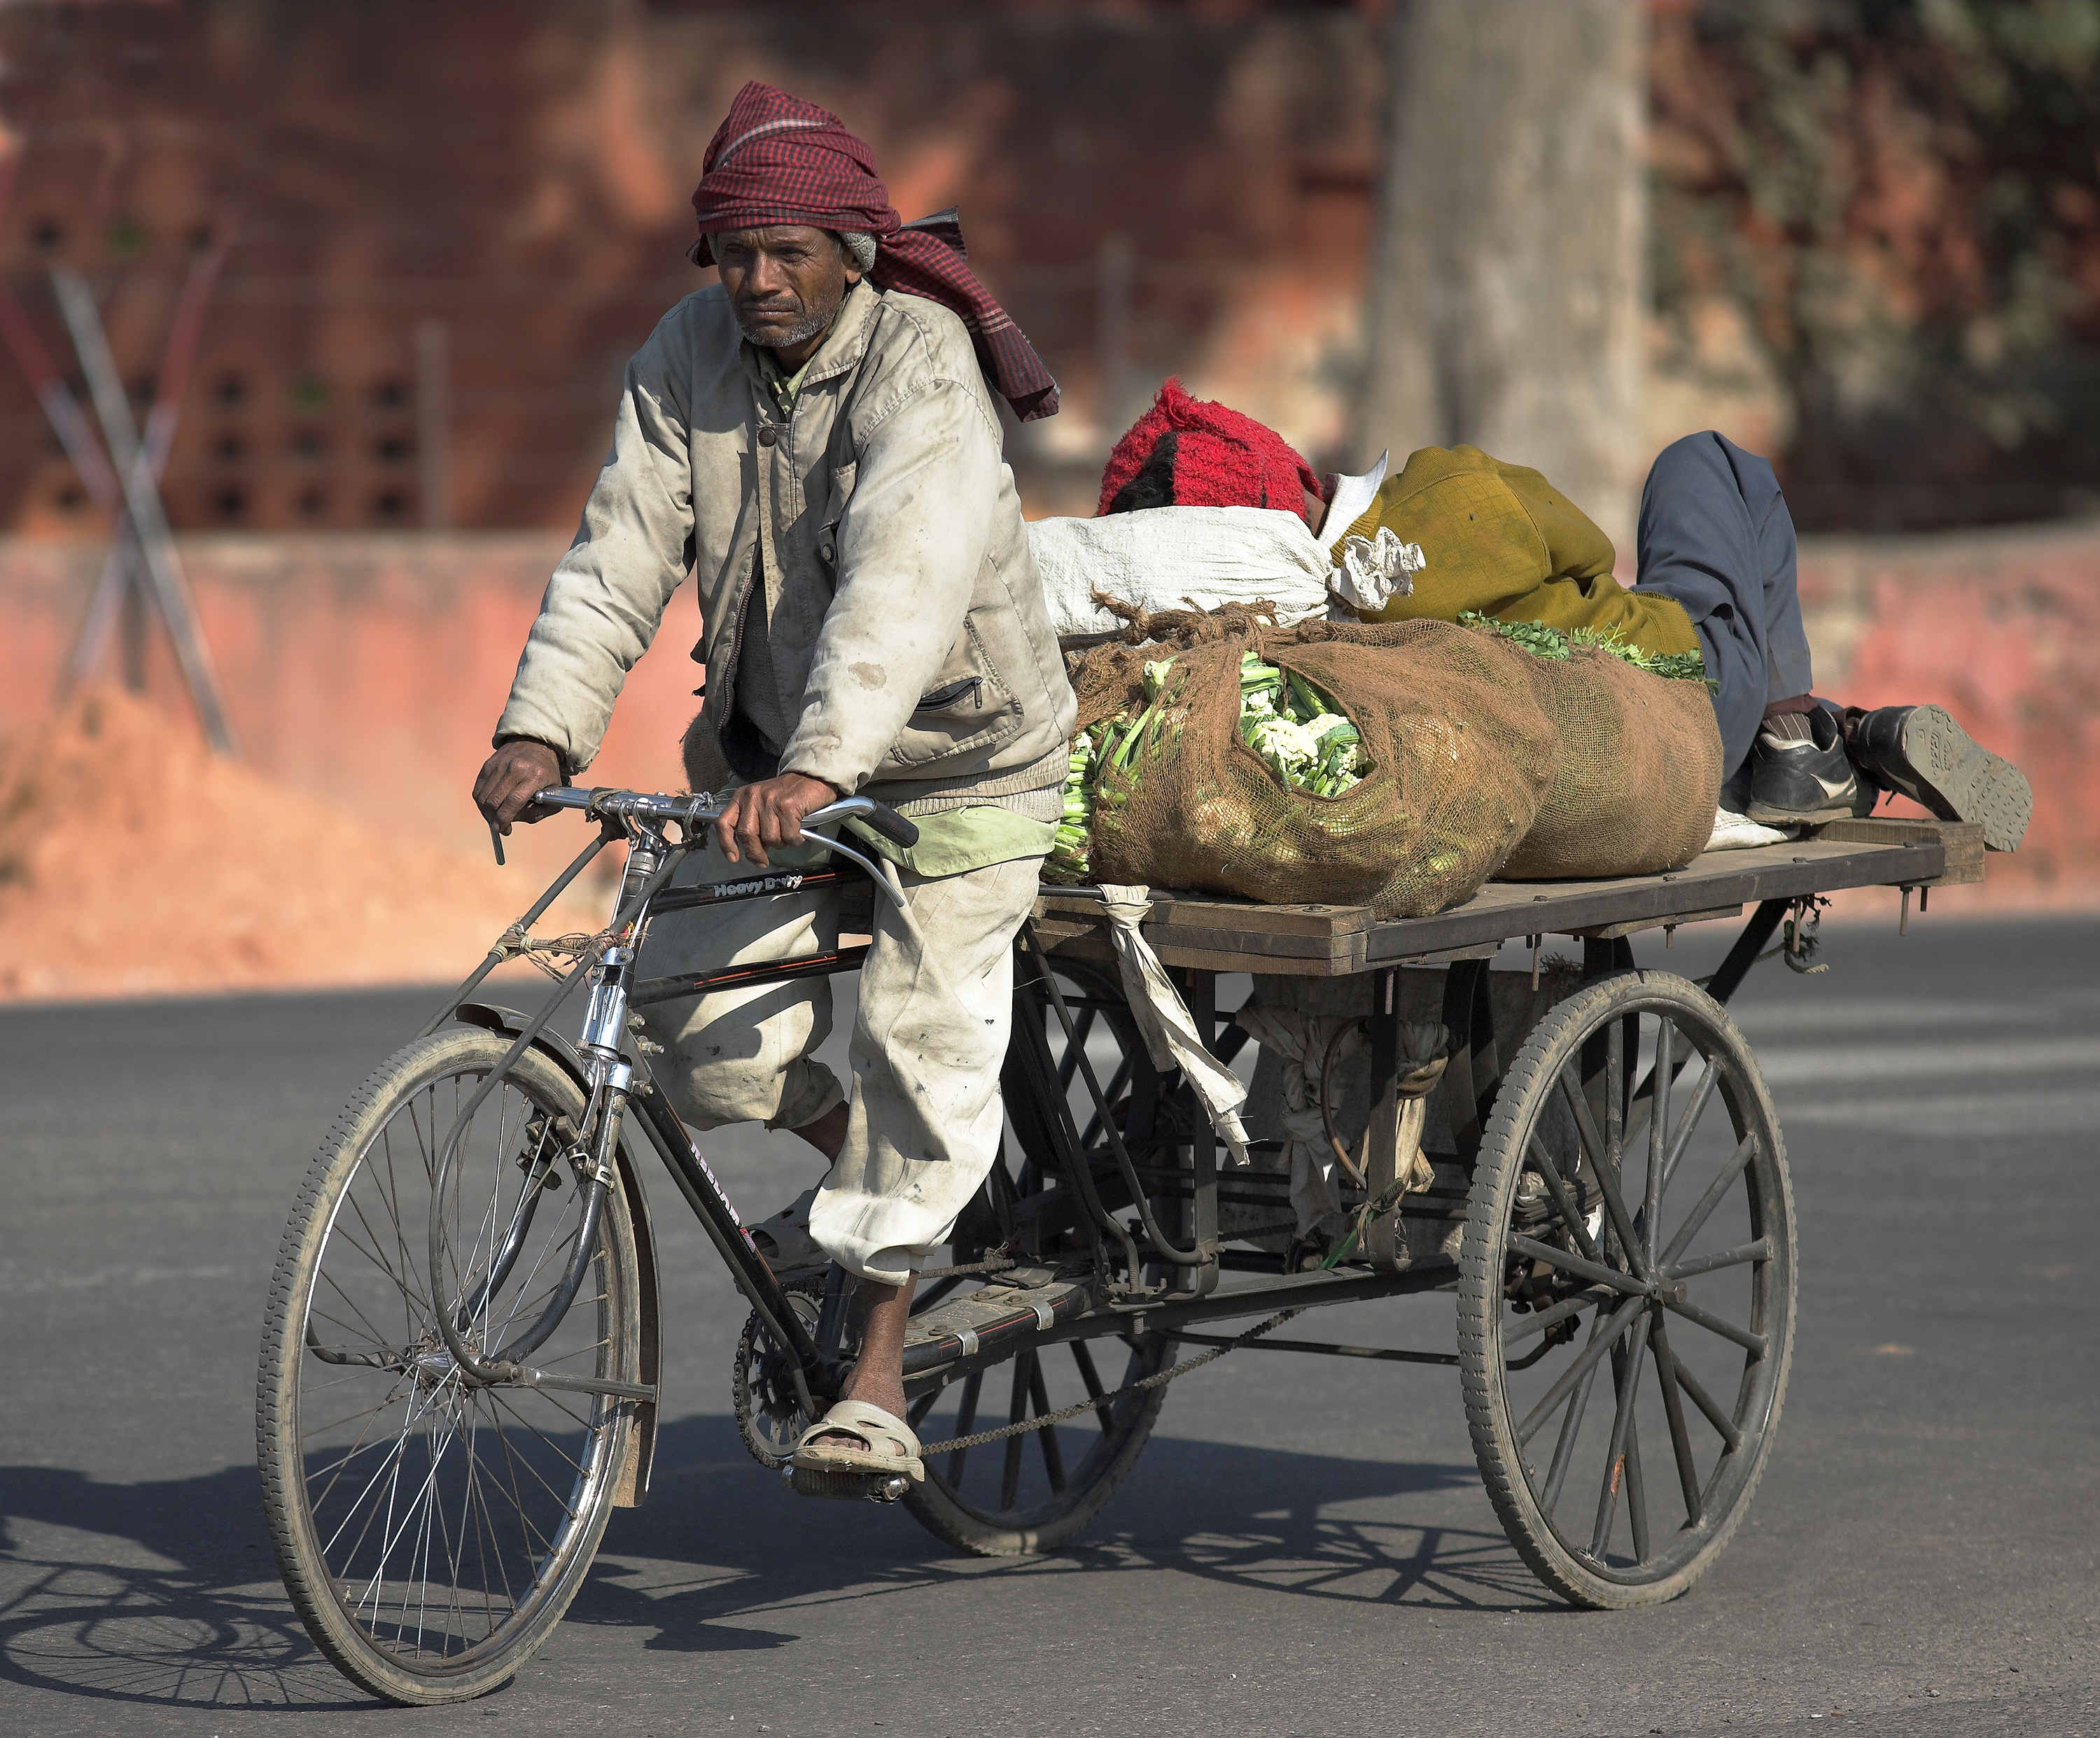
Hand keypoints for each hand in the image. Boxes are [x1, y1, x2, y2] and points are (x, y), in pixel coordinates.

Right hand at [474, 739, 563, 832]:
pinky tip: (490, 805)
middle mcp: (515, 768)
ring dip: (487, 811)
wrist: (534, 744)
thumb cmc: (546, 772)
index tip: (503, 829)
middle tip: (500, 824)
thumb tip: (515, 819)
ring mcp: (499, 765)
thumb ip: (540, 811)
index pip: (514, 801)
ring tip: (496, 815)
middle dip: (494, 818)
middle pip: (495, 800)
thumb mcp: (555, 792)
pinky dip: (481, 801)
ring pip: (483, 796)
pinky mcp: (488, 764)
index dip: (505, 818)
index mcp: (535, 775)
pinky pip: (478, 789)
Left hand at [714, 771, 840, 866]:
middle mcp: (753, 796)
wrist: (811, 778)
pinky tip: (798, 832)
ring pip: (769, 838)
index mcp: (742, 796)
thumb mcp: (762, 804)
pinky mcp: (788, 806)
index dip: (726, 844)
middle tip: (763, 861)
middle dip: (755, 852)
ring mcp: (770, 800)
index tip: (734, 858)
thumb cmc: (788, 794)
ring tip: (788, 833)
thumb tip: (752, 851)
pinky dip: (795, 840)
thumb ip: (753, 824)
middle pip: (746, 834)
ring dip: (781, 843)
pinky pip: (788, 836)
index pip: (725, 822)